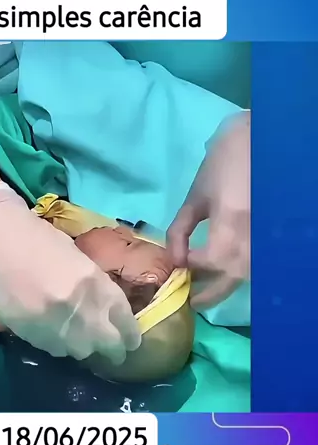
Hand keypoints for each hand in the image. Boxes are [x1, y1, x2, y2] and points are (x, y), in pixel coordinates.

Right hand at [0, 183, 140, 362]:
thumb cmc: (34, 238)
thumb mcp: (77, 258)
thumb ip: (94, 287)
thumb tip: (104, 312)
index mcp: (95, 283)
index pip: (124, 322)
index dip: (130, 335)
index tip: (131, 340)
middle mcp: (79, 308)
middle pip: (107, 345)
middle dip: (113, 349)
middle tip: (114, 349)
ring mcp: (53, 324)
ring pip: (80, 351)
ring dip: (84, 347)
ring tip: (83, 340)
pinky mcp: (29, 333)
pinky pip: (54, 349)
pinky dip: (60, 345)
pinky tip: (58, 334)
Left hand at [167, 112, 249, 308]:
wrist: (257, 144)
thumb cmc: (221, 166)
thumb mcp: (195, 198)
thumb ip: (180, 230)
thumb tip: (175, 261)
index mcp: (230, 220)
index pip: (210, 260)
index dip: (193, 266)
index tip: (181, 266)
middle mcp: (251, 232)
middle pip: (233, 277)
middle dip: (212, 293)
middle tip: (194, 301)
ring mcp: (263, 233)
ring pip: (248, 273)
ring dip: (227, 285)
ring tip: (208, 289)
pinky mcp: (268, 233)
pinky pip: (256, 261)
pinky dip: (241, 272)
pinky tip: (226, 273)